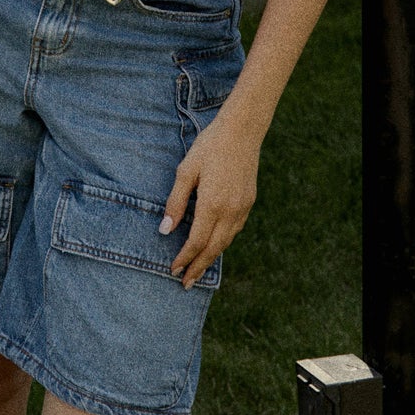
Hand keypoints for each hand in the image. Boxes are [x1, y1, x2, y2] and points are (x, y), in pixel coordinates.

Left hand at [160, 102, 261, 286]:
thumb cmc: (209, 147)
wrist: (242, 131)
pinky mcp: (249, 202)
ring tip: (198, 270)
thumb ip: (175, 202)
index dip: (184, 258)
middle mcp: (230, 211)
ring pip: (226, 241)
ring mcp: (242, 207)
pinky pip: (234, 230)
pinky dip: (222, 242)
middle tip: (185, 284)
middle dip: (198, 268)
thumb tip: (165, 230)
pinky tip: (214, 246)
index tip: (173, 270)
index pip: (196, 241)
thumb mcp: (186, 171)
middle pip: (213, 248)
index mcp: (212, 204)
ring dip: (211, 258)